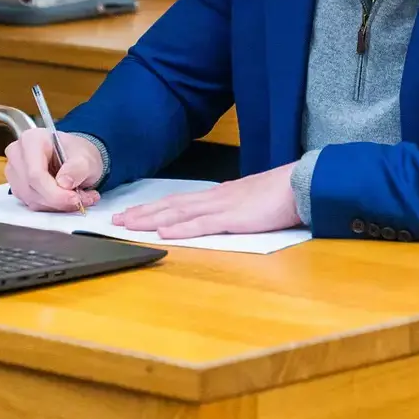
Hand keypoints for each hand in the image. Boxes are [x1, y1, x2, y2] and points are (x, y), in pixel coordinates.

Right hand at [3, 128, 106, 212]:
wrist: (75, 157)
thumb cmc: (77, 153)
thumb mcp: (86, 157)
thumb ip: (78, 168)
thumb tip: (64, 183)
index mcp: (31, 140)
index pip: (35, 173)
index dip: (54, 192)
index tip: (75, 198)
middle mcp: (18, 155)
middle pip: (32, 188)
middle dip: (58, 200)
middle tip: (82, 199)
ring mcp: (15, 172)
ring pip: (32, 200)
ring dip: (57, 204)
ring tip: (79, 196)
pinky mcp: (18, 187)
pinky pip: (33, 204)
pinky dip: (53, 206)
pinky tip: (67, 198)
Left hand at [113, 163, 301, 239]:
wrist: (301, 184)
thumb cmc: (281, 193)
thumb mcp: (251, 200)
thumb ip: (233, 207)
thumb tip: (220, 215)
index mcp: (218, 195)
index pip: (178, 201)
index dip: (153, 208)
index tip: (132, 214)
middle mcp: (214, 198)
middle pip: (171, 205)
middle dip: (142, 213)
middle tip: (117, 220)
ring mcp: (223, 207)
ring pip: (179, 214)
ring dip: (152, 220)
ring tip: (129, 226)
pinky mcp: (234, 219)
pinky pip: (202, 225)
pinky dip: (180, 229)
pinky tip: (164, 233)